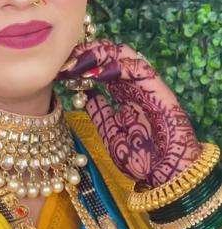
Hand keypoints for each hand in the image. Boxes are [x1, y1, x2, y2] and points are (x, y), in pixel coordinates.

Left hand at [58, 39, 201, 186]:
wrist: (166, 175)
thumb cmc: (141, 160)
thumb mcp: (111, 135)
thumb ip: (100, 113)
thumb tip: (84, 93)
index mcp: (123, 95)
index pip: (102, 69)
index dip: (82, 64)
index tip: (61, 68)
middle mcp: (134, 87)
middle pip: (111, 57)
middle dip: (88, 53)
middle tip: (67, 59)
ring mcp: (146, 87)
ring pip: (125, 56)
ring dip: (101, 55)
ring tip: (80, 61)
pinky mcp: (159, 91)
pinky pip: (141, 70)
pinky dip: (121, 66)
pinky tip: (101, 72)